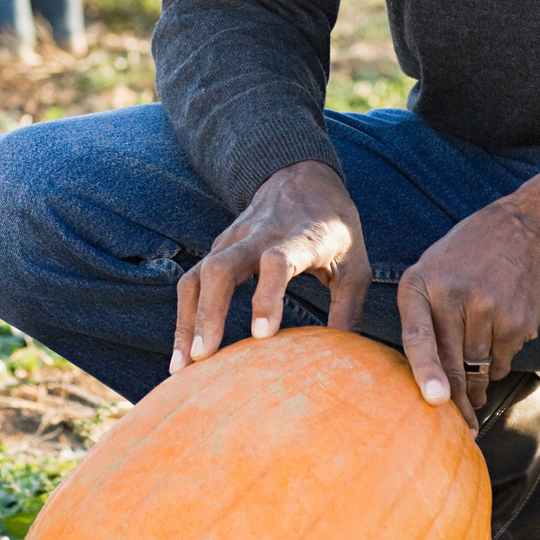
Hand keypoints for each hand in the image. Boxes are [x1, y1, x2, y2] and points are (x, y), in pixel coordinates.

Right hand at [171, 160, 367, 373]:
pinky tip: (183, 350)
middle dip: (209, 313)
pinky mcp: (218, 248)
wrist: (301, 174)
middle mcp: (259, 236)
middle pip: (221, 268)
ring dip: (187, 320)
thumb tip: (344, 361)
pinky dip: (185, 316)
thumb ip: (349, 309)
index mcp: (300, 238)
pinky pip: (192, 281)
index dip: (267, 296)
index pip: (277, 261)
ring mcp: (232, 240)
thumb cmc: (334, 226)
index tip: (261, 335)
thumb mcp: (356, 263)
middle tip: (203, 357)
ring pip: (198, 276)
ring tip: (183, 365)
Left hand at [397, 169, 539, 431]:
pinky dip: (500, 363)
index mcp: (421, 281)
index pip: (416, 336)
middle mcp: (452, 295)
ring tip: (478, 389)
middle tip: (461, 425)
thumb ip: (427, 310)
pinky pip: (503, 361)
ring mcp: (487, 309)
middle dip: (455, 400)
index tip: (434, 401)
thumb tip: (430, 373)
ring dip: (479, 383)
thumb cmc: (475, 249)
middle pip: (449, 362)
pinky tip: (502, 343)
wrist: (531, 225)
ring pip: (478, 367)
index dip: (424, 372)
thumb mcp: (436, 265)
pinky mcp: (517, 322)